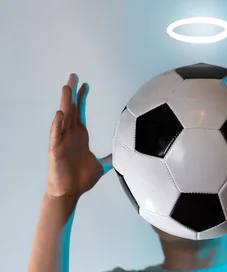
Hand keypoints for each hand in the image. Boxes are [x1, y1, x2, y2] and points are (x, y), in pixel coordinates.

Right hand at [46, 73, 111, 198]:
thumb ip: (111, 158)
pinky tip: (60, 114)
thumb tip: (124, 155)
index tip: (86, 84)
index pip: (80, 112)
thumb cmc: (82, 179)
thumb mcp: (102, 165)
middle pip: (70, 109)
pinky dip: (57, 125)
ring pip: (63, 118)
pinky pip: (56, 135)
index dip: (82, 98)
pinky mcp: (55, 150)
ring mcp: (62, 141)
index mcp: (80, 135)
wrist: (70, 192)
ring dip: (64, 103)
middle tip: (74, 76)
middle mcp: (70, 135)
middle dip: (72, 93)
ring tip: (67, 88)